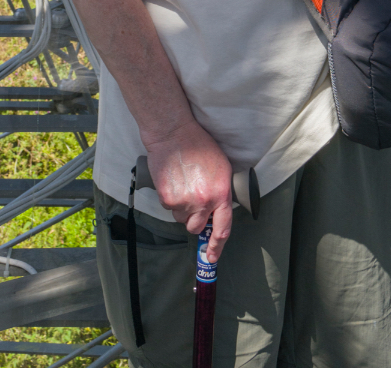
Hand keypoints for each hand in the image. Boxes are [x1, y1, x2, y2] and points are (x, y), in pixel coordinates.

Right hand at [144, 120, 232, 261]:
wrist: (174, 134)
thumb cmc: (199, 145)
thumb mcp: (221, 168)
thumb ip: (221, 192)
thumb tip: (217, 211)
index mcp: (221, 193)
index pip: (223, 228)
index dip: (217, 246)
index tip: (212, 256)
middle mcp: (203, 201)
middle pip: (196, 227)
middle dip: (195, 219)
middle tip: (193, 200)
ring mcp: (184, 201)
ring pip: (181, 218)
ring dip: (182, 208)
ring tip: (183, 183)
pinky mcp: (167, 199)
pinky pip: (170, 208)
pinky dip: (171, 198)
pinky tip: (174, 181)